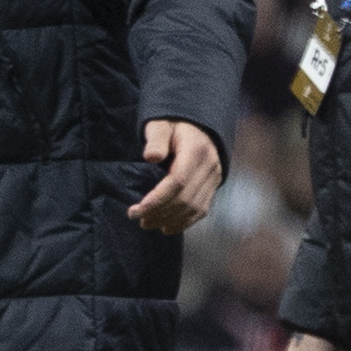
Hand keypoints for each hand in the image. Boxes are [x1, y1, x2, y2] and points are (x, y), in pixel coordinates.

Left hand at [129, 119, 220, 235]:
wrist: (197, 123)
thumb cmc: (172, 124)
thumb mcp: (160, 124)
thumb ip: (156, 138)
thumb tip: (152, 157)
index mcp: (196, 150)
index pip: (178, 182)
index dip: (157, 200)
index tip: (136, 210)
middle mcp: (209, 166)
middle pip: (185, 198)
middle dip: (160, 213)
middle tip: (137, 219)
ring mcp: (214, 177)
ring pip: (195, 207)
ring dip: (171, 220)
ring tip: (148, 224)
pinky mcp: (214, 185)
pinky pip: (202, 209)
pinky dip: (185, 221)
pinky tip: (168, 227)